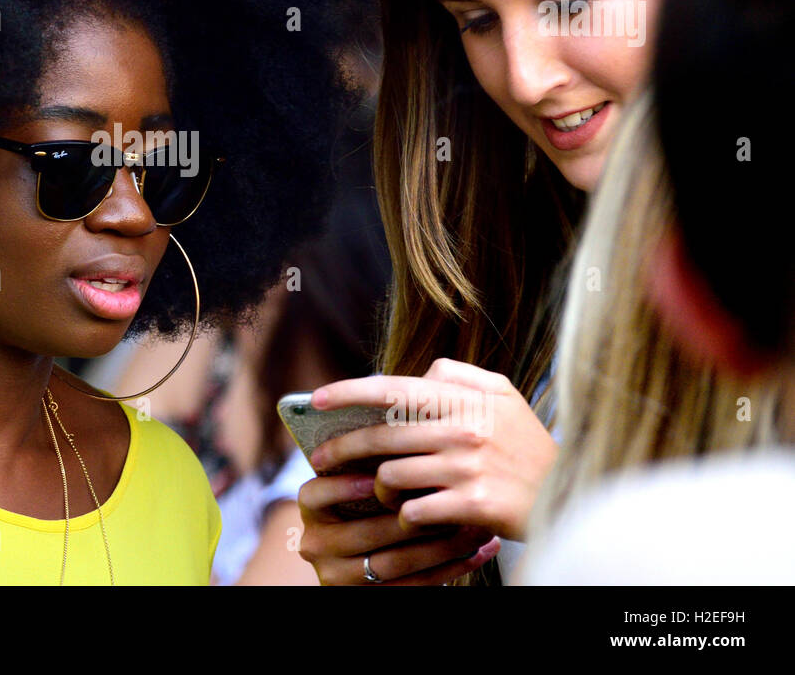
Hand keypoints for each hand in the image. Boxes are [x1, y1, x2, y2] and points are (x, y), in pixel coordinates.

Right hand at [297, 472, 499, 584]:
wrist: (370, 551)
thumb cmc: (376, 496)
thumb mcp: (363, 478)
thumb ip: (376, 458)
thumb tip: (414, 425)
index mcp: (311, 508)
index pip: (315, 494)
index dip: (343, 487)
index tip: (376, 477)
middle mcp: (316, 544)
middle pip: (363, 533)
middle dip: (411, 518)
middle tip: (450, 499)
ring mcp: (338, 575)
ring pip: (392, 564)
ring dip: (439, 546)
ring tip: (475, 527)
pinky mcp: (367, 597)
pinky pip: (412, 587)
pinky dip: (448, 569)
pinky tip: (477, 552)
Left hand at [310, 360, 557, 541]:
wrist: (572, 498)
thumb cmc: (529, 448)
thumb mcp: (506, 398)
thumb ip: (461, 377)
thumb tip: (420, 371)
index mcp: (467, 399)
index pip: (394, 388)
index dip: (349, 392)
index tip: (317, 399)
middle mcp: (465, 429)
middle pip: (382, 436)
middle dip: (342, 448)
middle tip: (321, 459)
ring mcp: (469, 468)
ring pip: (392, 477)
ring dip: (376, 490)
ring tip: (378, 494)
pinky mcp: (473, 506)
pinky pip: (414, 511)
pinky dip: (403, 517)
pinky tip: (407, 519)